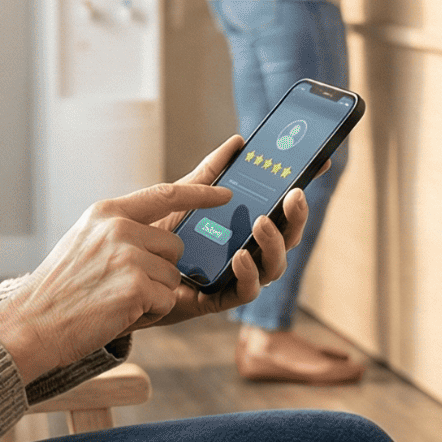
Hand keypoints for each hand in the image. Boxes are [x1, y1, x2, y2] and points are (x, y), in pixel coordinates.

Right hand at [0, 176, 230, 381]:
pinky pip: (167, 299)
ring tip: (116, 300)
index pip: (165, 193)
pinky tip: (120, 313)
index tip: (225, 193)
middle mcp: (118, 227)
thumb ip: (118, 230)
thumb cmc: (59, 290)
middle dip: (161, 270)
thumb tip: (160, 235)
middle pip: (174, 245)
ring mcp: (127, 255)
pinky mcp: (135, 286)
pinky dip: (151, 312)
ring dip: (154, 294)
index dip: (200, 192)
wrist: (31, 325)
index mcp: (106, 212)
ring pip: (172, 275)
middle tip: (123, 287)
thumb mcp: (83, 241)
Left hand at [141, 136, 310, 330]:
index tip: (318, 162)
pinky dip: (247, 275)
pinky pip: (244, 292)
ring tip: (260, 223)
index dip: (303, 188)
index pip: (283, 211)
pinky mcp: (217, 299)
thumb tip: (238, 141)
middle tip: (293, 195)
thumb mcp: (183, 196)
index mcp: (246, 227)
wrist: (123, 266)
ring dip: (273, 245)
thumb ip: (211, 172)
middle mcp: (248, 252)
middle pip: (287, 239)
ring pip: (273, 267)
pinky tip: (239, 256)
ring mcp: (236, 277)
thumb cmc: (157, 233)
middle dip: (296, 217)